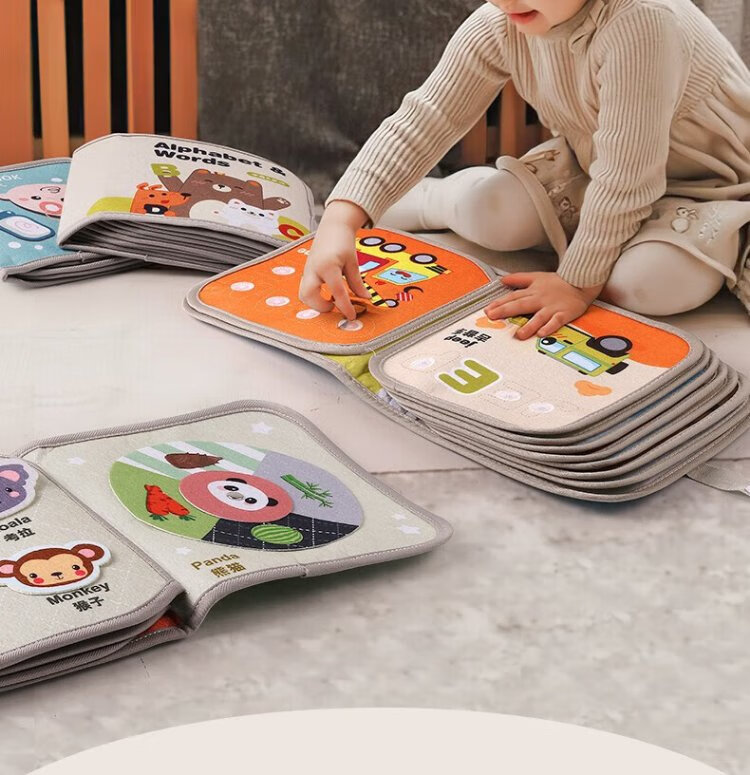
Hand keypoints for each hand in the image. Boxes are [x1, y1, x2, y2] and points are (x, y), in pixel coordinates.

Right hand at [298, 201, 370, 319]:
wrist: (333, 226)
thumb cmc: (342, 240)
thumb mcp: (352, 262)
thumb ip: (357, 282)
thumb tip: (364, 298)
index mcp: (328, 266)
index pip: (337, 293)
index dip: (345, 307)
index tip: (352, 315)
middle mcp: (314, 269)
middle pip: (309, 296)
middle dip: (320, 307)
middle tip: (334, 307)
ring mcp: (308, 270)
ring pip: (304, 294)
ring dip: (315, 302)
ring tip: (330, 301)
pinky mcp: (307, 271)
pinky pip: (306, 287)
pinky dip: (315, 295)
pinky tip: (327, 293)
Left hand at [484, 272, 604, 339]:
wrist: (581, 281)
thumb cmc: (558, 282)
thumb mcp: (536, 276)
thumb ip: (518, 279)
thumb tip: (502, 280)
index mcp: (533, 291)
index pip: (513, 296)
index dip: (500, 303)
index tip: (487, 309)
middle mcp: (540, 299)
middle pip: (521, 305)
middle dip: (506, 311)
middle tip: (492, 317)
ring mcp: (552, 307)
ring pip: (539, 317)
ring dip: (529, 326)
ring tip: (519, 335)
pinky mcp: (564, 314)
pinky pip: (556, 322)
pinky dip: (549, 327)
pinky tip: (542, 334)